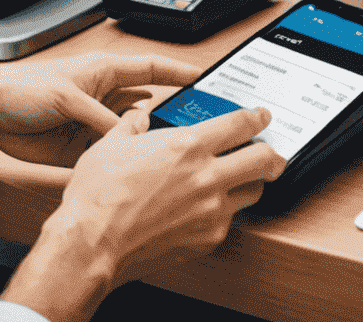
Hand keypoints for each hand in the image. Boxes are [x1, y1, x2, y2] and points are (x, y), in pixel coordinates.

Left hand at [0, 51, 199, 167]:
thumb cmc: (23, 89)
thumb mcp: (68, 99)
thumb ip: (101, 119)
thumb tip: (127, 137)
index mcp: (105, 72)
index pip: (152, 69)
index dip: (178, 72)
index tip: (205, 78)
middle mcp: (103, 98)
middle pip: (146, 106)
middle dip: (168, 115)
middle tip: (193, 128)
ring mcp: (92, 125)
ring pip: (129, 136)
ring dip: (143, 144)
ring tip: (168, 155)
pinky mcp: (79, 150)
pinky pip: (108, 158)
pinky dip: (120, 164)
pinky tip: (134, 173)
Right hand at [3, 105, 285, 320]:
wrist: (90, 246)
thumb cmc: (98, 197)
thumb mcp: (111, 144)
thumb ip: (131, 126)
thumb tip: (137, 118)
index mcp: (188, 145)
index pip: (241, 124)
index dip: (258, 117)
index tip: (262, 116)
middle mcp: (207, 176)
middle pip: (264, 159)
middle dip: (271, 152)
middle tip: (269, 150)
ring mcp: (210, 211)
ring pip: (253, 191)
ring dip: (251, 182)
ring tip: (243, 179)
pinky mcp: (206, 239)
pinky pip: (229, 221)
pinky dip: (226, 212)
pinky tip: (212, 209)